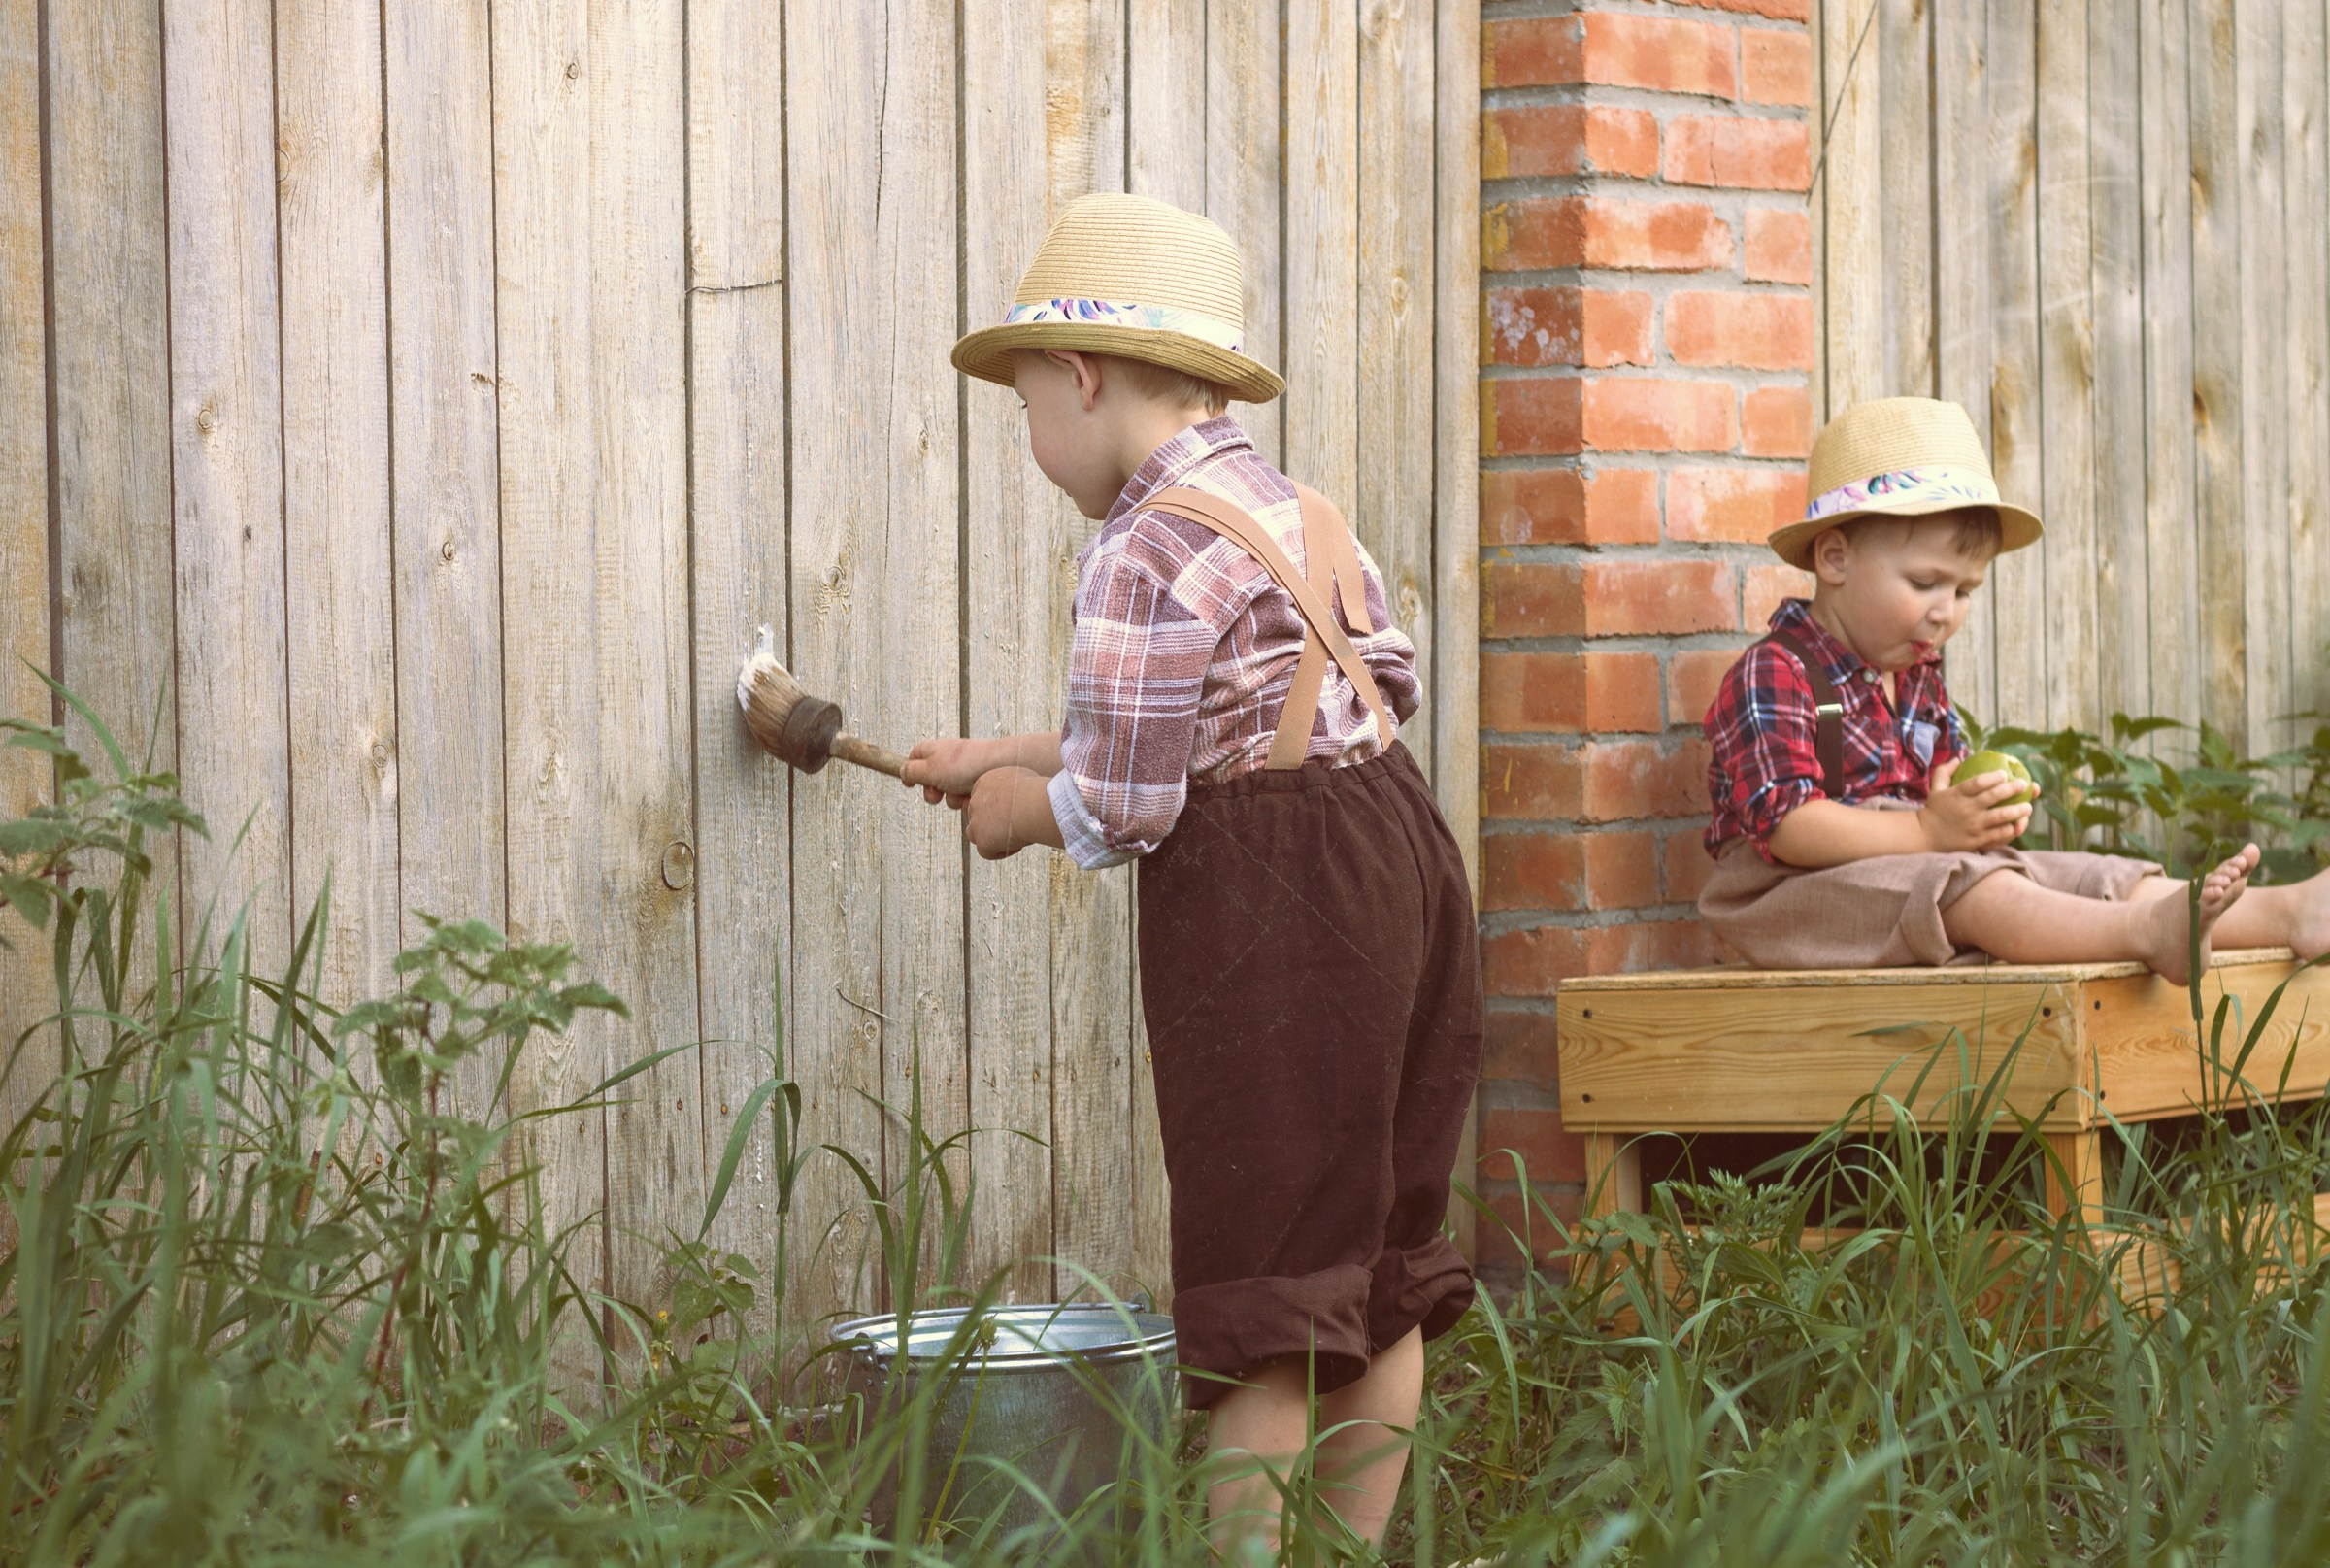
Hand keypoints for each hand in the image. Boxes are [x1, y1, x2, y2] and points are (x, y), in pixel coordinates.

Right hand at [900, 736, 993, 805]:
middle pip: (931, 779)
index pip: (915, 756)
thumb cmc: (966, 764)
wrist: (1002, 765)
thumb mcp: (930, 768)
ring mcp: (964, 770)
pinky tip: (974, 796)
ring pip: (949, 791)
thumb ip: (913, 771)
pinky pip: (965, 795)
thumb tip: (902, 771)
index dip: (910, 770)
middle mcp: (949, 759)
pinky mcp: (978, 781)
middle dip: (933, 792)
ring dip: (952, 797)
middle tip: (936, 795)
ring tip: (960, 793)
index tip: (909, 783)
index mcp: (935, 750)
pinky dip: (967, 798)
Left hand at [965, 766, 1044, 859]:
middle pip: (977, 816)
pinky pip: (987, 852)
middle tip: (1015, 825)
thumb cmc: (1037, 791)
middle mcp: (975, 801)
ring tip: (1014, 837)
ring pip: (975, 834)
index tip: (1013, 812)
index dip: (997, 808)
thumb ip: (1014, 785)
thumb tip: (1021, 794)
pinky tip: (1019, 844)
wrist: (1035, 805)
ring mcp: (976, 822)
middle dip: (993, 823)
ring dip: (991, 838)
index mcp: (984, 783)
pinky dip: (1002, 851)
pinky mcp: (982, 841)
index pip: (982, 798)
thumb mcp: (1023, 777)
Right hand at [1918, 758, 2039, 852]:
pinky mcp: (1977, 840)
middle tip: (2023, 785)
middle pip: (1993, 797)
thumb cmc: (1934, 810)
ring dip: (2017, 811)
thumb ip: (1945, 771)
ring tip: (2028, 807)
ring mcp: (1973, 826)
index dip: (1993, 777)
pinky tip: (2018, 825)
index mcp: (1957, 795)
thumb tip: (1959, 758)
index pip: (1977, 783)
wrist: (1925, 837)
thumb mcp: (1935, 788)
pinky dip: (2010, 829)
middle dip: (2011, 789)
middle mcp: (1966, 809)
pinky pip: (1998, 834)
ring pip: (2001, 816)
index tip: (2004, 774)